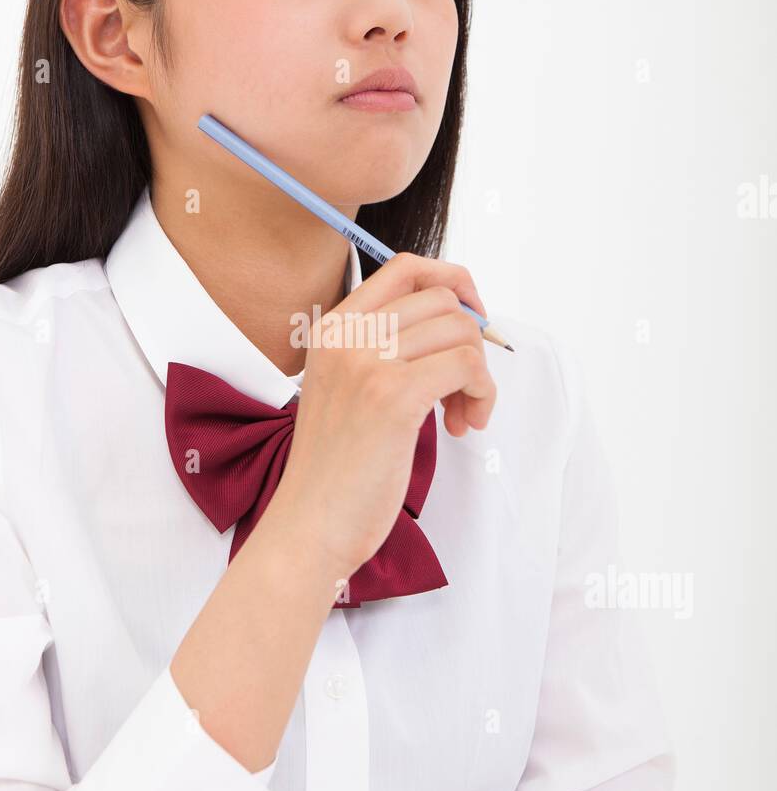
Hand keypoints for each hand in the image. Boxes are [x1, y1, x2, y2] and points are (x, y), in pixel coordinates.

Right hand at [275, 250, 496, 578]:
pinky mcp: (393, 397)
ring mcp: (367, 363)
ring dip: (478, 377)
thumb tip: (461, 324)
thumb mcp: (347, 389)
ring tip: (461, 418)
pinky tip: (462, 426)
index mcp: (331, 328)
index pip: (405, 267)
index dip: (453, 282)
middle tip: (463, 392)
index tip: (472, 317)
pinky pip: (467, 367)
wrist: (310, 524)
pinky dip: (481, 395)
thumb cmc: (336, 469)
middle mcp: (346, 336)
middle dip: (471, 342)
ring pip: (461, 332)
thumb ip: (387, 350)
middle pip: (442, 300)